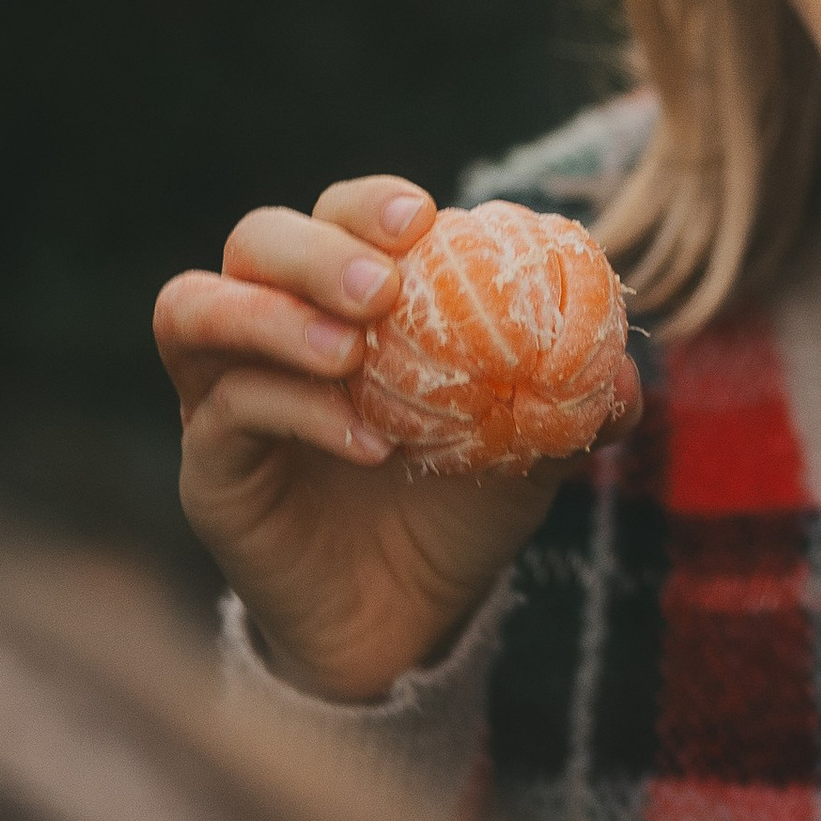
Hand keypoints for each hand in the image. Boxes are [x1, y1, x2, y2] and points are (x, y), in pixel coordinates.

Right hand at [153, 175, 635, 701]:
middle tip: (380, 288)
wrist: (413, 617)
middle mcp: (269, 329)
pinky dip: (296, 413)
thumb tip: (627, 372)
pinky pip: (225, 414)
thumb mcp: (533, 449)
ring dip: (272, 316)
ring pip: (193, 309)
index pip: (334, 215)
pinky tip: (368, 445)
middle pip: (254, 241)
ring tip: (350, 353)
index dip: (369, 204)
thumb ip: (578, 404)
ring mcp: (224, 394)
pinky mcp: (209, 467)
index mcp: (343, 299)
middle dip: (314, 250)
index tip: (424, 218)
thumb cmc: (462, 506)